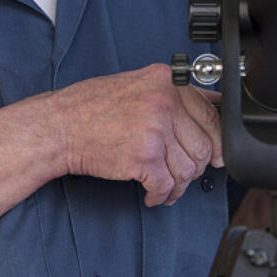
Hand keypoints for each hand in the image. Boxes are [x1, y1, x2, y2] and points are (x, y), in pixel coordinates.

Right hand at [53, 64, 223, 206]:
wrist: (59, 126)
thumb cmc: (89, 106)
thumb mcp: (135, 85)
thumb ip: (170, 94)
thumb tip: (211, 105)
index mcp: (165, 81)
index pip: (210, 112)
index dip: (218, 139)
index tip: (218, 154)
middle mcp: (163, 102)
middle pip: (203, 145)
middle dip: (196, 167)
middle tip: (184, 174)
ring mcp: (154, 130)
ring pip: (188, 169)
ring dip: (178, 185)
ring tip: (165, 186)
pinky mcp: (143, 157)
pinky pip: (166, 185)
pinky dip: (161, 195)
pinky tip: (152, 193)